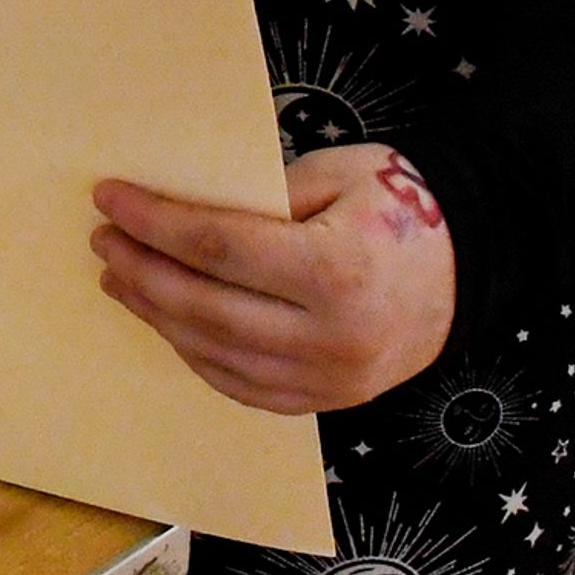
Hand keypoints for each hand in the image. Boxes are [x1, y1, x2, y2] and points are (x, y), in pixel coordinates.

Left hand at [91, 145, 456, 414]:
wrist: (470, 268)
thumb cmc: (399, 206)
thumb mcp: (334, 174)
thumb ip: (258, 196)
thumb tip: (177, 207)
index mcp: (335, 270)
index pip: (216, 247)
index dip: (154, 222)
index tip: (110, 197)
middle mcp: (332, 336)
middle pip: (206, 307)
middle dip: (143, 270)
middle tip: (104, 239)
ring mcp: (332, 379)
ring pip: (217, 354)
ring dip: (158, 316)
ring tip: (121, 279)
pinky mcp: (330, 401)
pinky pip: (244, 387)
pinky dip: (196, 355)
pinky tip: (168, 322)